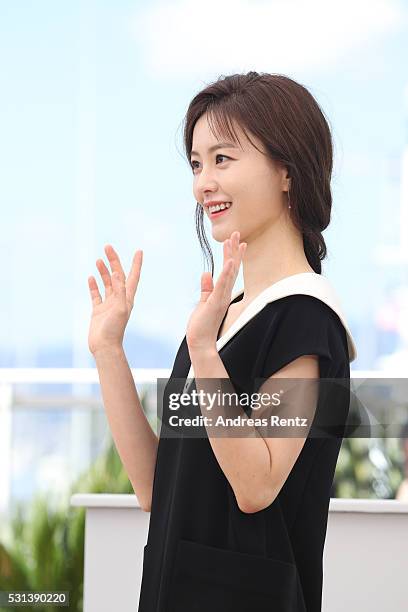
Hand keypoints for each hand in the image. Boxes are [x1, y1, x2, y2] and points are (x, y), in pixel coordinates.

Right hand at [87, 244, 142, 354]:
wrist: (105, 347)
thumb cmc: (114, 330)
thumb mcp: (119, 308)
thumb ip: (119, 291)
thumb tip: (117, 274)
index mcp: (127, 298)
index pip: (133, 276)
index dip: (136, 264)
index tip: (139, 251)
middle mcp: (119, 299)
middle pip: (118, 276)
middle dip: (114, 261)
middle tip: (108, 247)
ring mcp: (108, 305)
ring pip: (106, 283)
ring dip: (103, 271)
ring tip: (99, 259)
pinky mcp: (98, 311)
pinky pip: (96, 295)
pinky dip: (94, 285)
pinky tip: (91, 277)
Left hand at [186, 231, 246, 353]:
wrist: (201, 343)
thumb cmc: (201, 326)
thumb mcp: (203, 303)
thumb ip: (206, 288)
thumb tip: (205, 273)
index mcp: (221, 293)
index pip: (229, 271)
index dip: (233, 256)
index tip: (237, 242)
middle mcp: (224, 294)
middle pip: (232, 268)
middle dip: (234, 251)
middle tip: (237, 234)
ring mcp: (221, 298)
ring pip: (229, 274)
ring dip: (232, 256)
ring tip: (234, 241)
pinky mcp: (216, 303)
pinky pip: (222, 286)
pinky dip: (226, 273)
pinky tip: (230, 261)